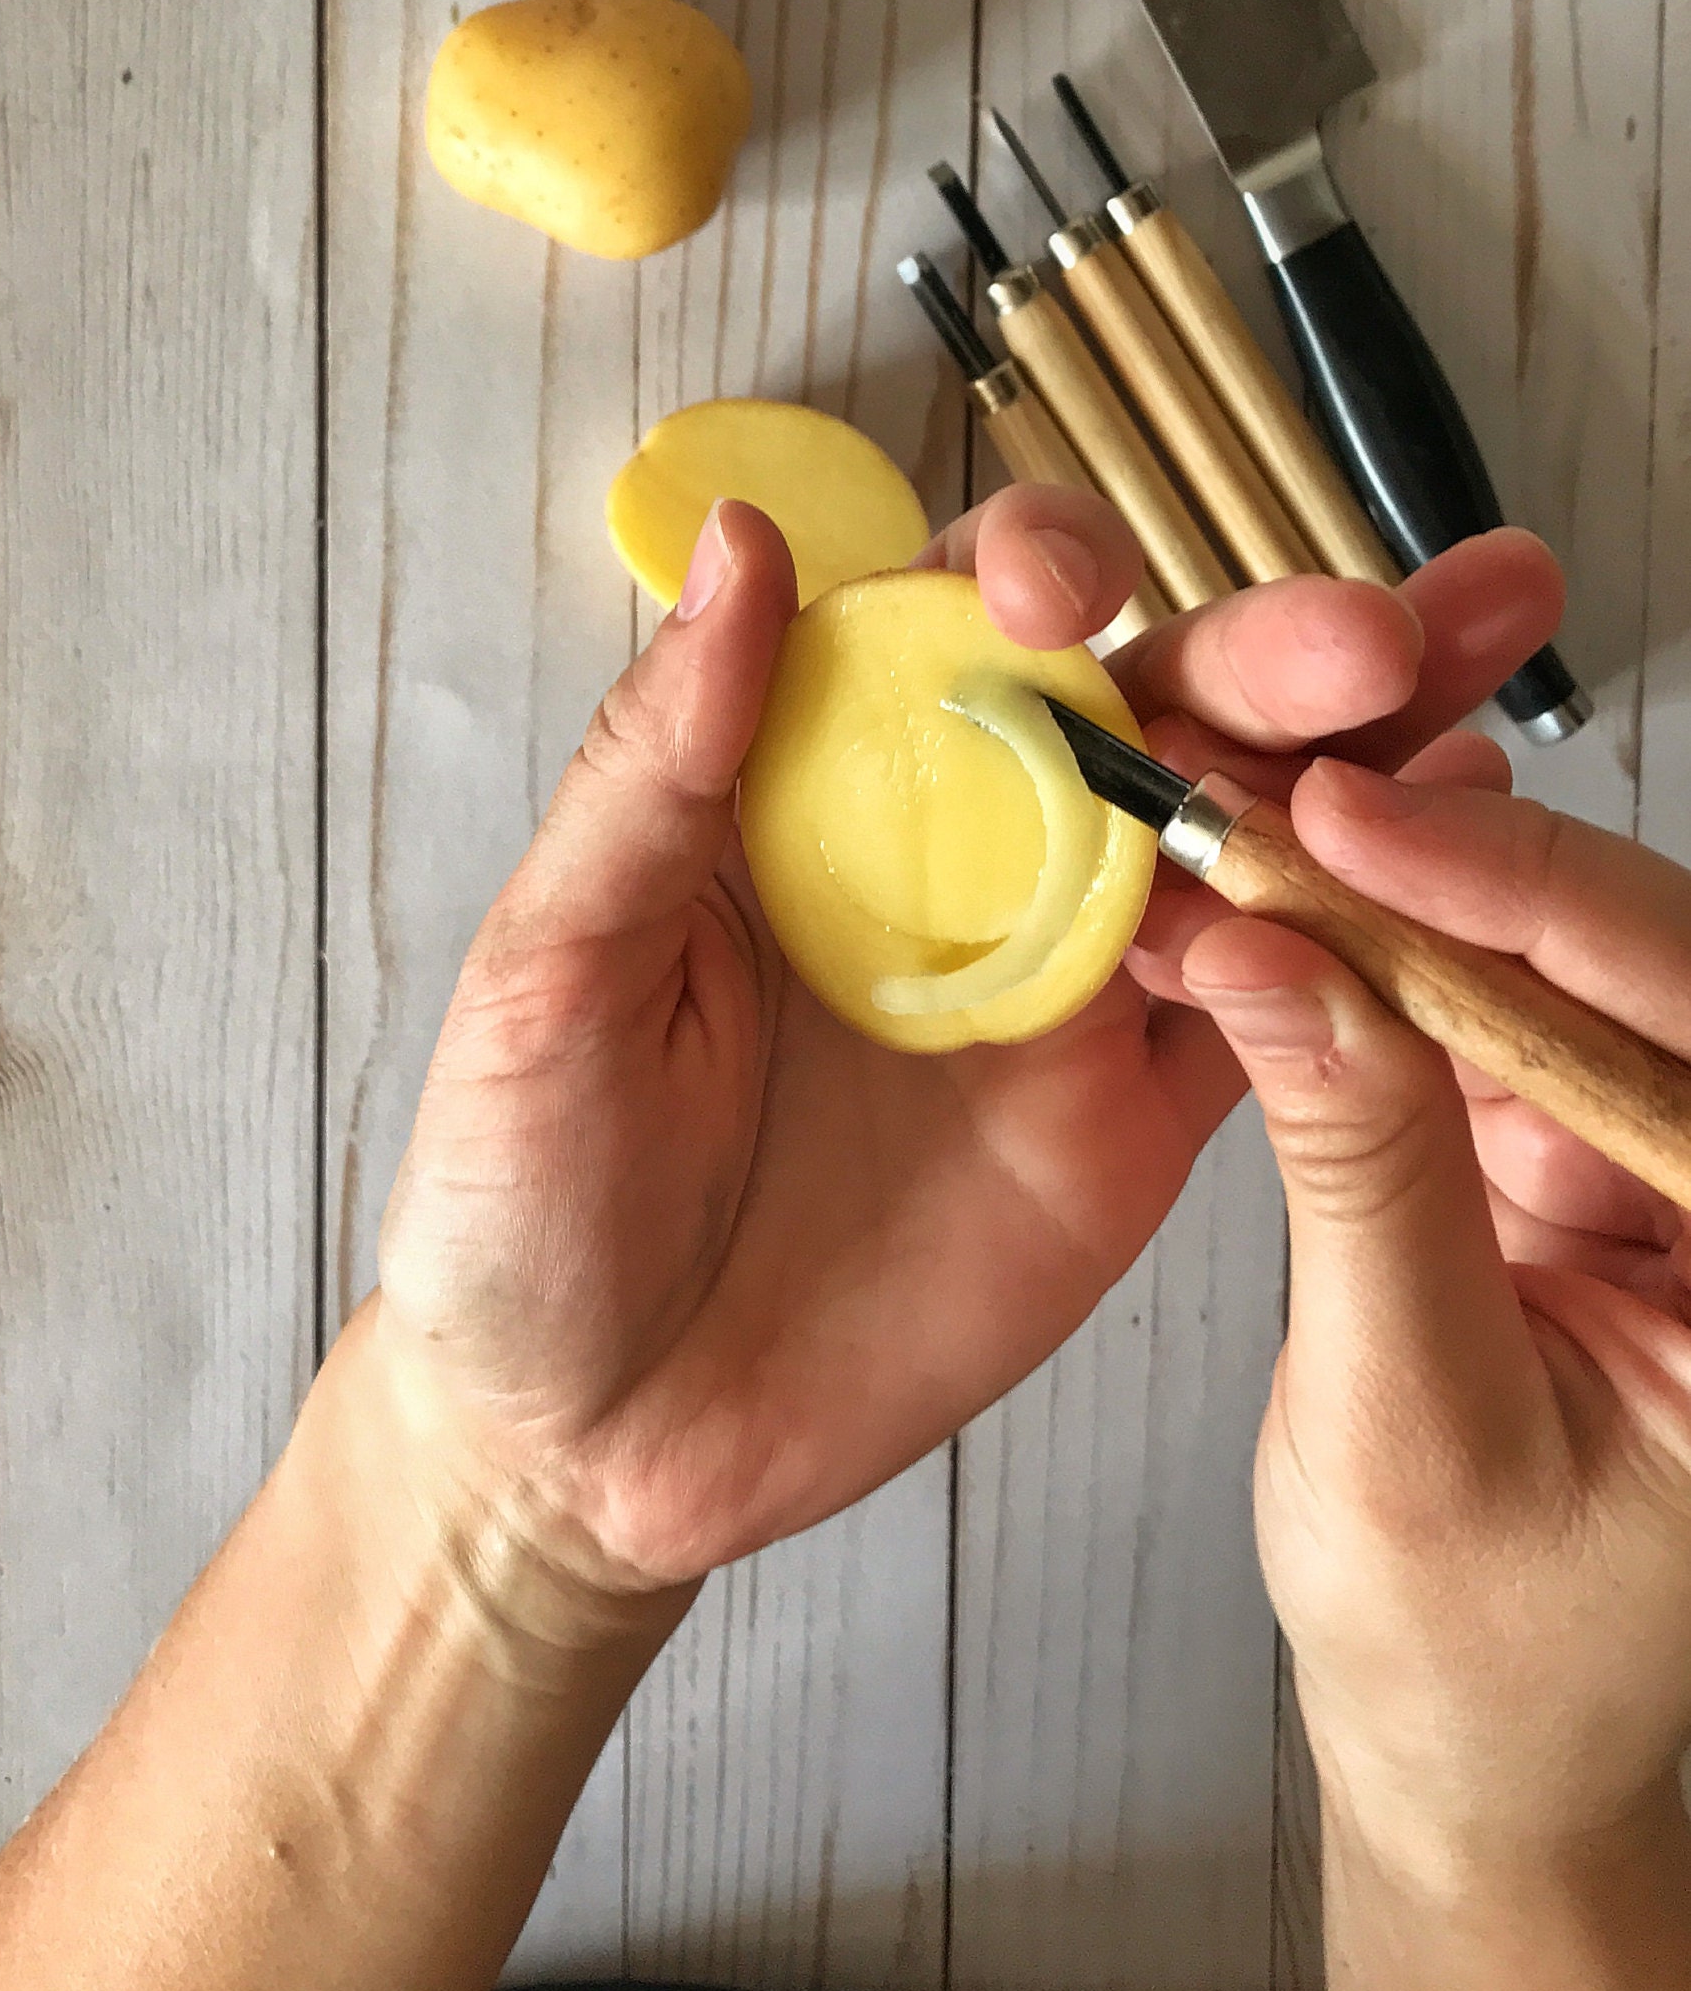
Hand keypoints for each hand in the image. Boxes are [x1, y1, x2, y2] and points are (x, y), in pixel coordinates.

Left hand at [374, 491, 1563, 1605]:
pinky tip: (1443, 899)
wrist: (579, 1446)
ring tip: (1471, 701)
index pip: (952, 618)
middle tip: (1368, 640)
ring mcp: (1056, 987)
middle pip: (1136, 710)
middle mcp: (957, 854)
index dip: (1028, 572)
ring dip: (1356, 769)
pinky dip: (1354, 962)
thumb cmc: (519, 1193)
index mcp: (818, 780)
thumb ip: (658, 768)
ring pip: (1233, 838)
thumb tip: (744, 544)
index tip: (1057, 598)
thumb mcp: (551, 969)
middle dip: (1259, 652)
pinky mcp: (1122, 1124)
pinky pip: (1265, 1022)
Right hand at [1135, 757, 1690, 1990]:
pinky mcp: (1549, 1153)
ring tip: (1238, 838)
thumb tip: (1276, 961)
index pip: (1682, 1019)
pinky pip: (1457, 1019)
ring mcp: (1644, 1161)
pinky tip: (1253, 921)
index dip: (1528, 901)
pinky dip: (1349, 968)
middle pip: (1621, 963)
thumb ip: (1360, 1178)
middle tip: (1275, 805)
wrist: (1468, 1759)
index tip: (1359, 828)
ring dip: (1380, 904)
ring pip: (1528, 967)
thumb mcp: (1407, 1425)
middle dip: (1447, 876)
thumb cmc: (1481, 1658)